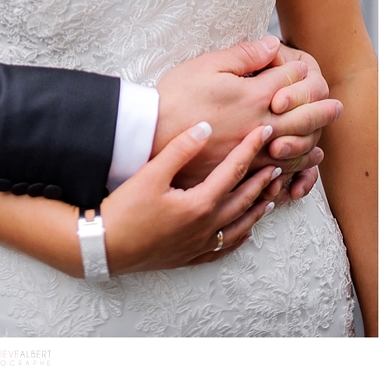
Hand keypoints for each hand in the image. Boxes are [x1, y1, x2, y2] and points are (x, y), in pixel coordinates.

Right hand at [102, 122, 278, 273]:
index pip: (233, 171)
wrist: (106, 246)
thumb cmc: (126, 209)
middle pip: (243, 199)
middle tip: (277, 163)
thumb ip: (180, 149)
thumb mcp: (151, 173)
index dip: (250, 149)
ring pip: (240, 226)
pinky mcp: (190, 256)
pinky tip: (246, 233)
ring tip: (271, 197)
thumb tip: (205, 127)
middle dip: (262, 180)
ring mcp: (200, 244)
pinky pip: (225, 247)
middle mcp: (207, 226)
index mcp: (200, 204)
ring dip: (257, 209)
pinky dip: (240, 237)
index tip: (264, 133)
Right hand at [153, 36, 340, 188]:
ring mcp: (251, 152)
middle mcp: (258, 125)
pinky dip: (295, 168)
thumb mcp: (206, 64)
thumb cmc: (174, 96)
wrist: (150, 134)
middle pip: (302, 115)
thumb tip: (271, 44)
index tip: (302, 67)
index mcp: (251, 95)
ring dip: (313, 139)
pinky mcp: (242, 171)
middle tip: (335, 105)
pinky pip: (278, 173)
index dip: (297, 71)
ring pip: (296, 147)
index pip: (289, 81)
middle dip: (321, 108)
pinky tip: (298, 165)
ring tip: (323, 137)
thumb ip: (243, 55)